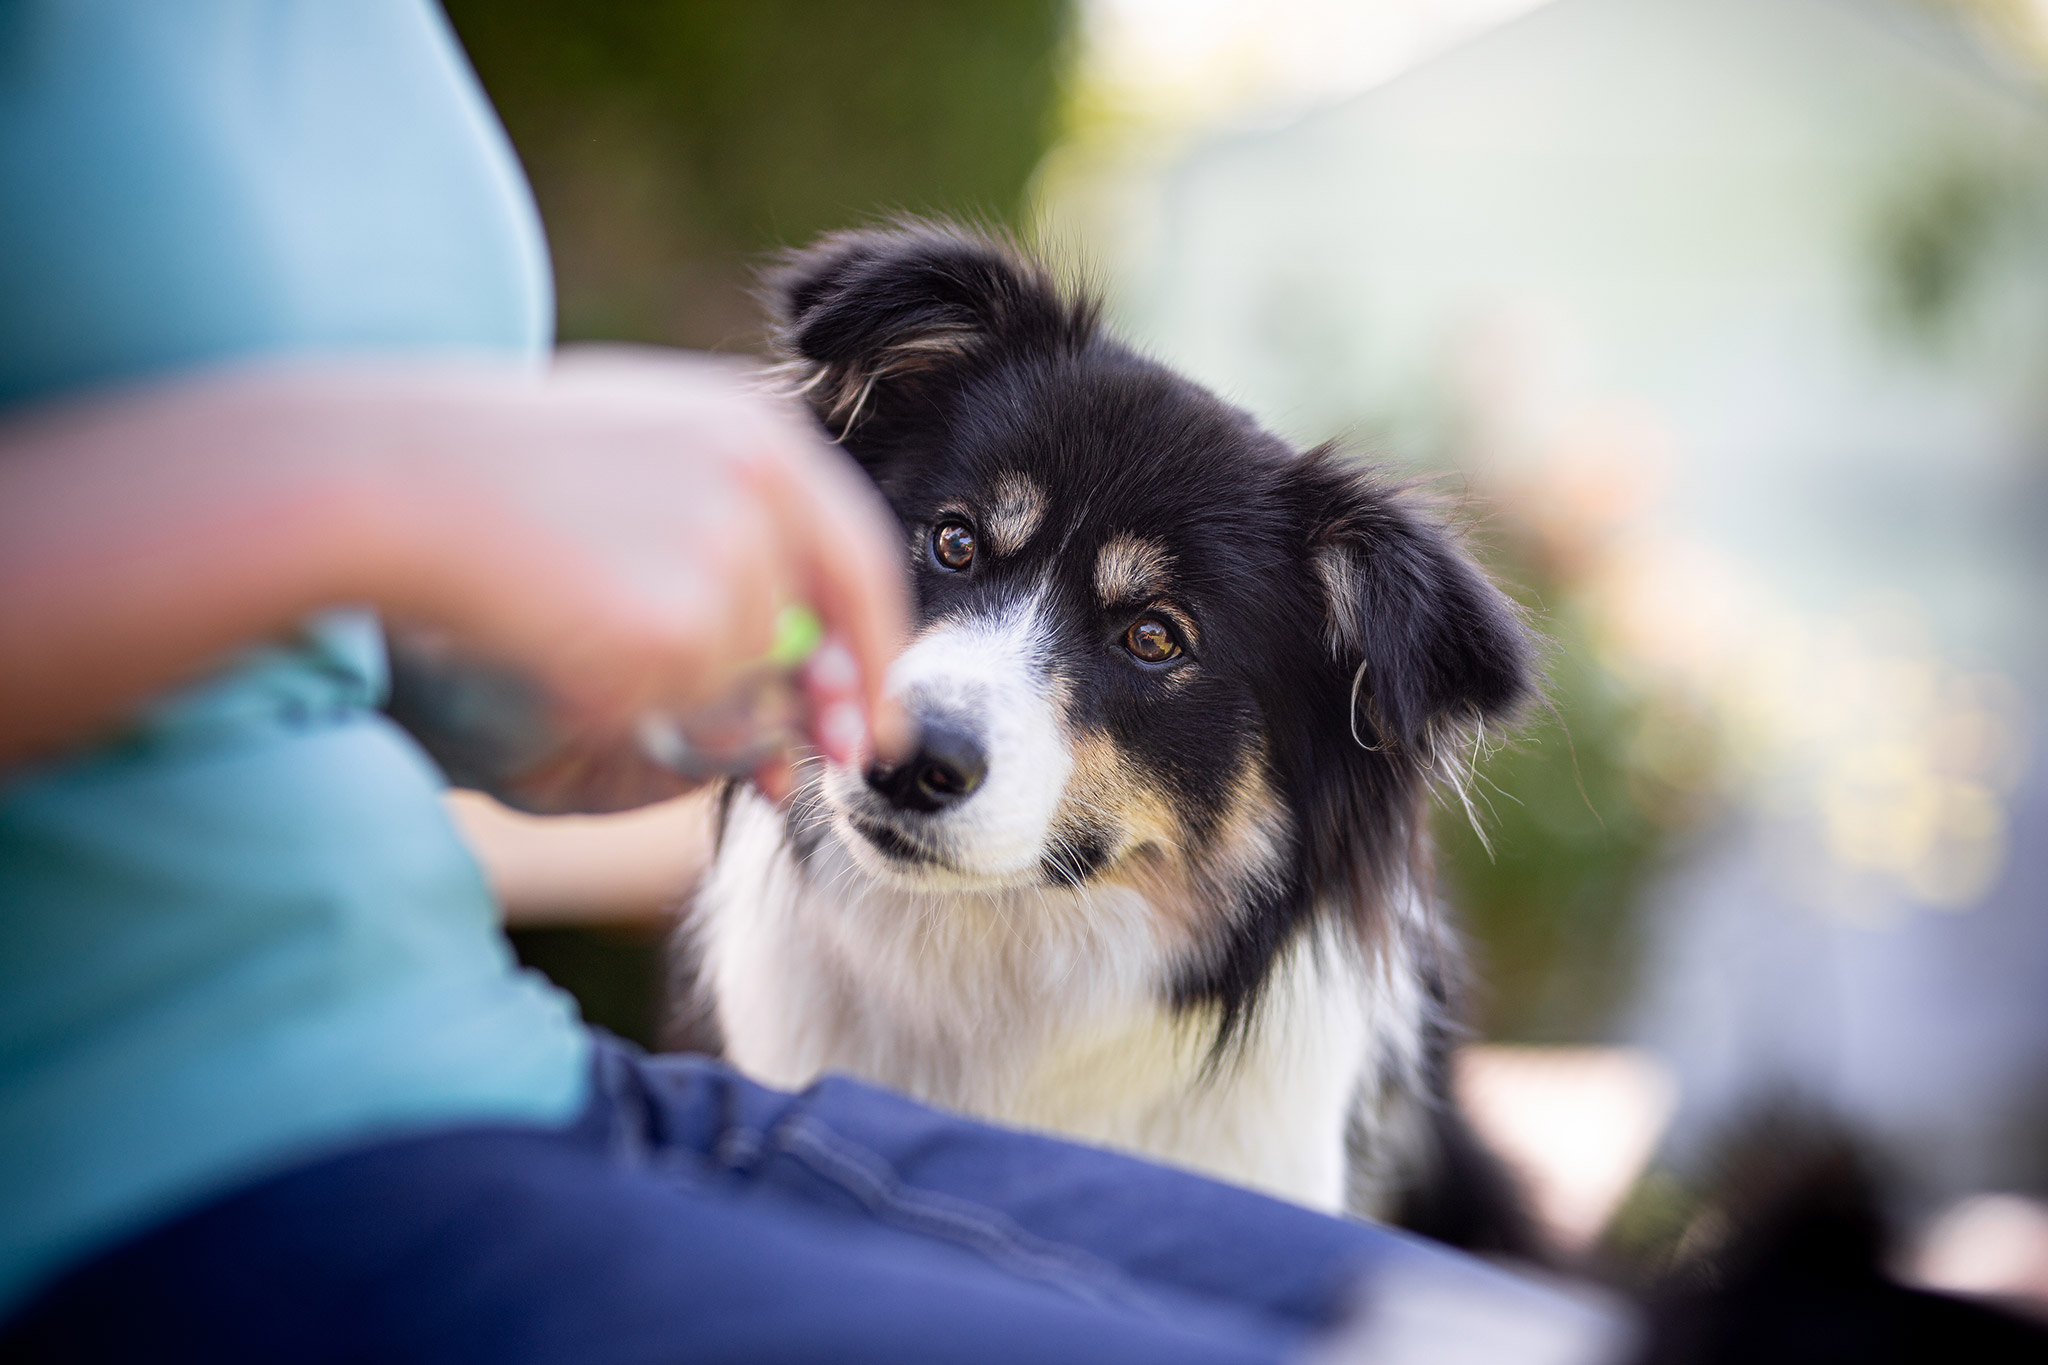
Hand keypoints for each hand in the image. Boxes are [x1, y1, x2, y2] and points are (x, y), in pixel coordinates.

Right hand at [0, 351, 911, 787]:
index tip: (870, 713)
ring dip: (687, 689)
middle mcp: (762, 477)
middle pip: (834, 623)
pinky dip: (637, 700)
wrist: (388, 484)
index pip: (857, 550)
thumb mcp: (628, 473)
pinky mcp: (686, 619)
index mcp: (751, 426)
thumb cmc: (489, 482)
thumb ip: (727, 540)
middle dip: (833, 701)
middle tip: (826, 756)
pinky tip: (564, 638)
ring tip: (582, 626)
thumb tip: (798, 672)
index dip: (873, 642)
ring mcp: (729, 545)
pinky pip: (690, 703)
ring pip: (752, 673)